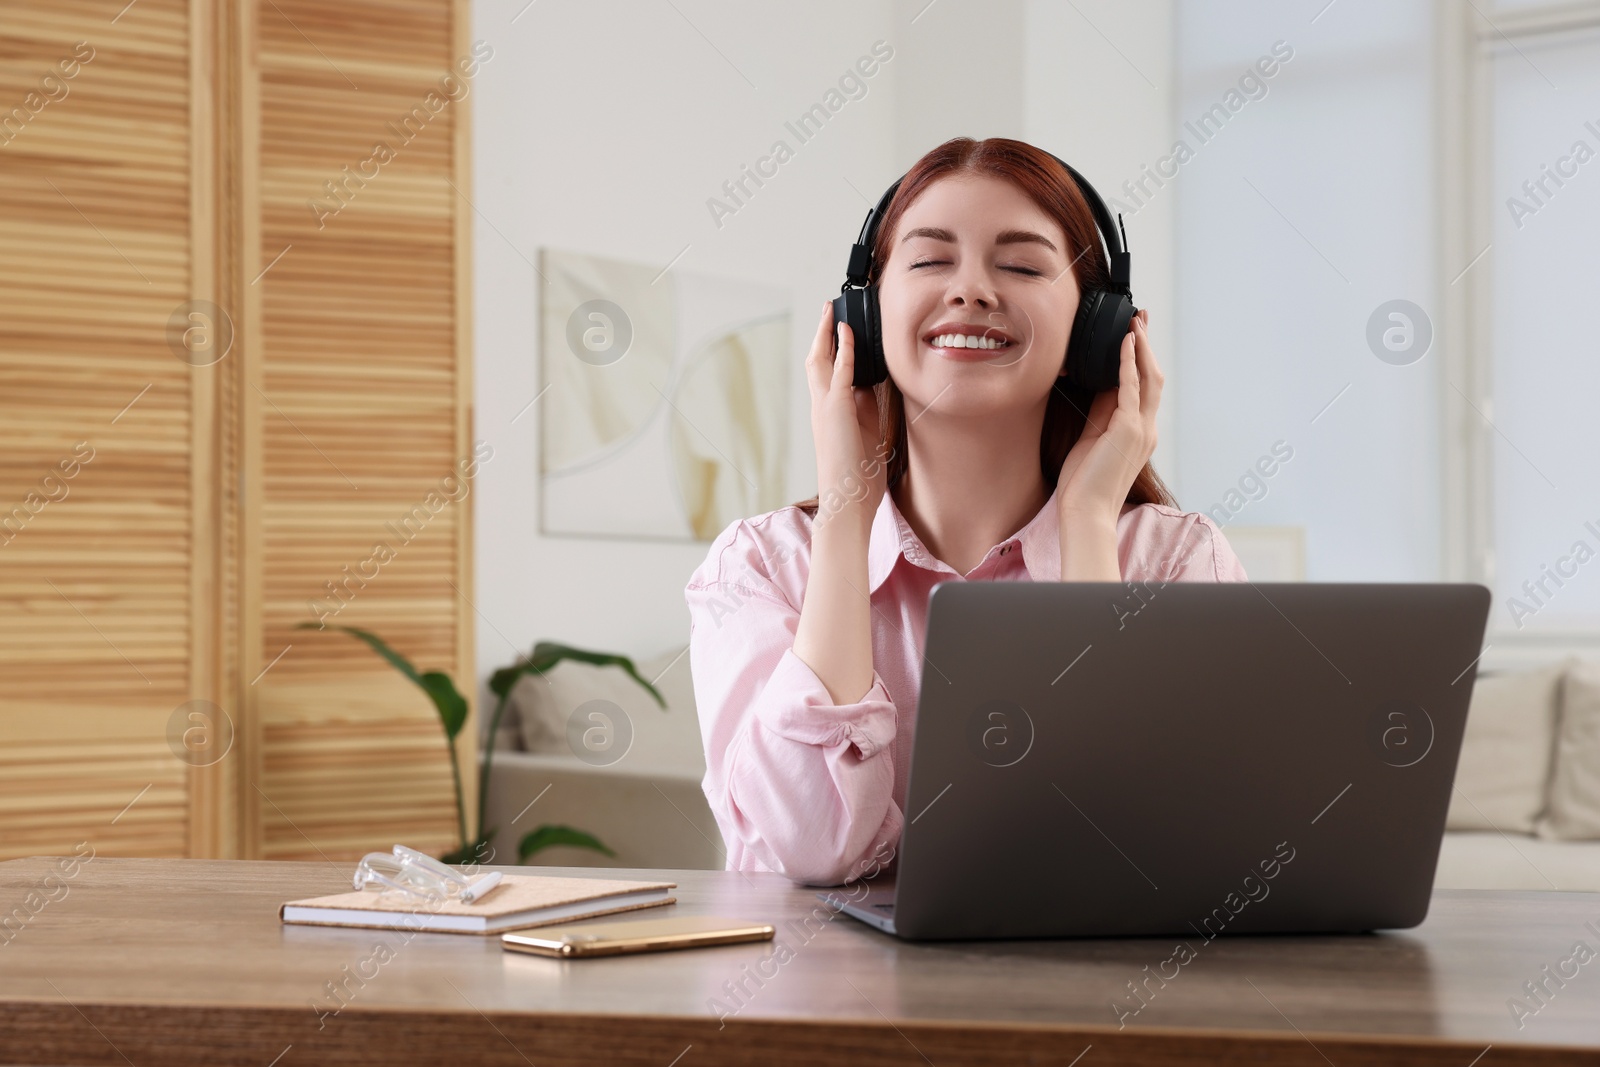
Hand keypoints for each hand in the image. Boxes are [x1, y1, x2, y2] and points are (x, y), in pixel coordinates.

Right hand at [804, 301, 885, 531]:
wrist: (847, 500)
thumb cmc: (857, 476)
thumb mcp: (867, 434)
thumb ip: (867, 410)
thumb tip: (872, 388)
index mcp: (828, 414)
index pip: (825, 373)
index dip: (830, 350)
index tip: (839, 331)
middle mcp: (820, 407)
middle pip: (815, 361)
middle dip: (821, 335)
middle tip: (828, 311)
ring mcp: (825, 407)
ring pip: (819, 361)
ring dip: (826, 334)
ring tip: (832, 313)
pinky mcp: (835, 409)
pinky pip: (839, 372)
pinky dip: (843, 349)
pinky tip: (848, 333)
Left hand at [1056, 308, 1161, 524]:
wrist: (1086, 511)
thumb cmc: (1084, 482)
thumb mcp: (1094, 438)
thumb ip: (1102, 412)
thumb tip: (1103, 384)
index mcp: (1140, 433)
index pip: (1146, 388)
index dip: (1143, 360)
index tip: (1136, 336)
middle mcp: (1147, 429)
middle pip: (1154, 378)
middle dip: (1147, 346)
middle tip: (1140, 319)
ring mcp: (1141, 429)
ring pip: (1149, 379)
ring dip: (1141, 348)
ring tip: (1134, 323)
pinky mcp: (1127, 430)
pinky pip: (1130, 388)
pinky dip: (1128, 363)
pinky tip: (1124, 344)